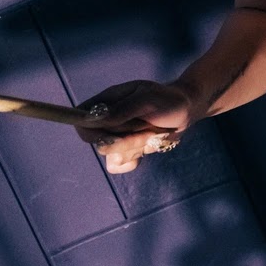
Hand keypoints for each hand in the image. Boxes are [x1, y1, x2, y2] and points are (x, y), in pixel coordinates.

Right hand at [73, 80, 196, 174]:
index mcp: (106, 101)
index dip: (87, 128)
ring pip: (110, 154)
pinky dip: (133, 160)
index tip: (109, 130)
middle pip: (97, 140)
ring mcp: (115, 137)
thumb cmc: (166, 99)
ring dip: (134, 147)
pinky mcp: (125, 151)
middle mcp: (107, 120)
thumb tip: (94, 119)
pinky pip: (118, 166)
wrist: (184, 111)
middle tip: (144, 128)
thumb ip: (121, 110)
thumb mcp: (146, 100)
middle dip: (123, 139)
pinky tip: (146, 146)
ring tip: (151, 133)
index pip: (81, 116)